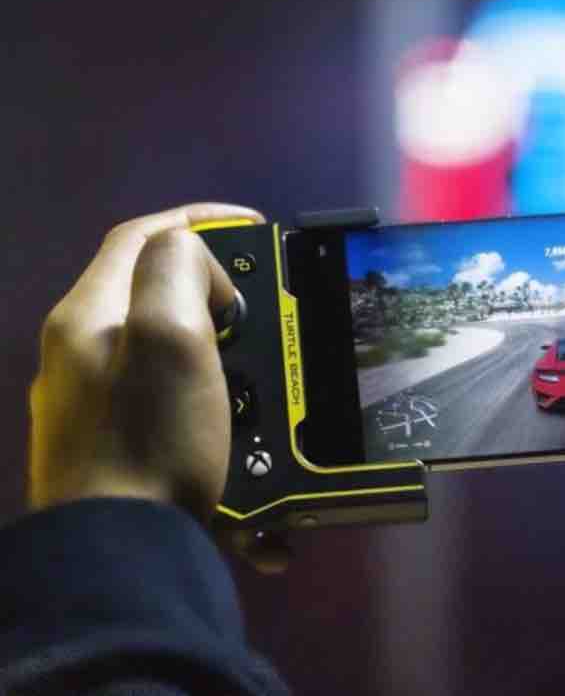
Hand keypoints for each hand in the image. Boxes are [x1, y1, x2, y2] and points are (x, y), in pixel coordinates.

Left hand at [28, 204, 262, 521]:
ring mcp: (92, 412)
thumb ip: (179, 269)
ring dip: (229, 367)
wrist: (122, 559)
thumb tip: (200, 269)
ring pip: (173, 362)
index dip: (202, 218)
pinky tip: (252, 458)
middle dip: (223, 298)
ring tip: (271, 391)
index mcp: (88, 316)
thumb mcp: (171, 334)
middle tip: (269, 319)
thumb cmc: (152, 437)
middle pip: (159, 298)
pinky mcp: (113, 459)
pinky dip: (220, 426)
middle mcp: (81, 357)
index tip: (259, 229)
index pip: (142, 236)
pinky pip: (177, 421)